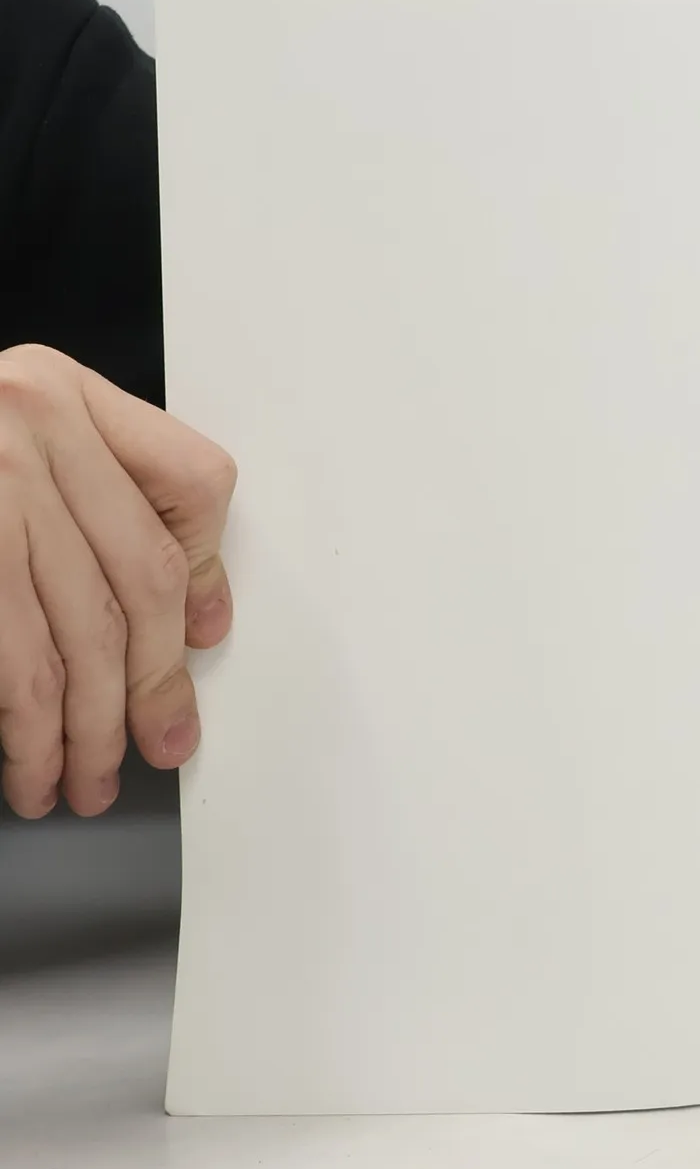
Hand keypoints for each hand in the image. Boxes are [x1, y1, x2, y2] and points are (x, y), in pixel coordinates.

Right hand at [0, 344, 234, 816]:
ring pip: (77, 631)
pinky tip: (30, 758)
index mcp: (57, 391)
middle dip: (153, 682)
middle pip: (141, 577)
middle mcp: (22, 427)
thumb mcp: (12, 437)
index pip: (191, 480)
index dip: (210, 569)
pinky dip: (28, 725)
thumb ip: (102, 500)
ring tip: (84, 777)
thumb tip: (197, 615)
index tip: (204, 639)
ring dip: (88, 726)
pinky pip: (13, 658)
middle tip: (156, 742)